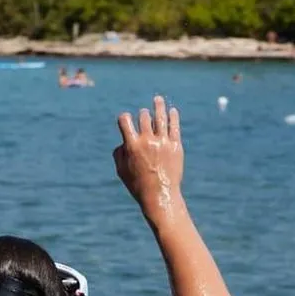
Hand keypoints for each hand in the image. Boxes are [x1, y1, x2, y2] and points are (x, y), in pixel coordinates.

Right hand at [113, 95, 183, 213]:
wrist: (160, 196)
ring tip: (158, 99)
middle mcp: (147, 141)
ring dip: (158, 106)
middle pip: (144, 117)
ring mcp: (163, 142)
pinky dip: (173, 116)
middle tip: (144, 115)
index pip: (125, 121)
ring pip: (160, 117)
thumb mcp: (121, 171)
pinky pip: (174, 126)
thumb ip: (119, 153)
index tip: (125, 120)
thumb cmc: (138, 185)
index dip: (124, 118)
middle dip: (142, 115)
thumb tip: (123, 141)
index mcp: (132, 146)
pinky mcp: (175, 145)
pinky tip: (172, 111)